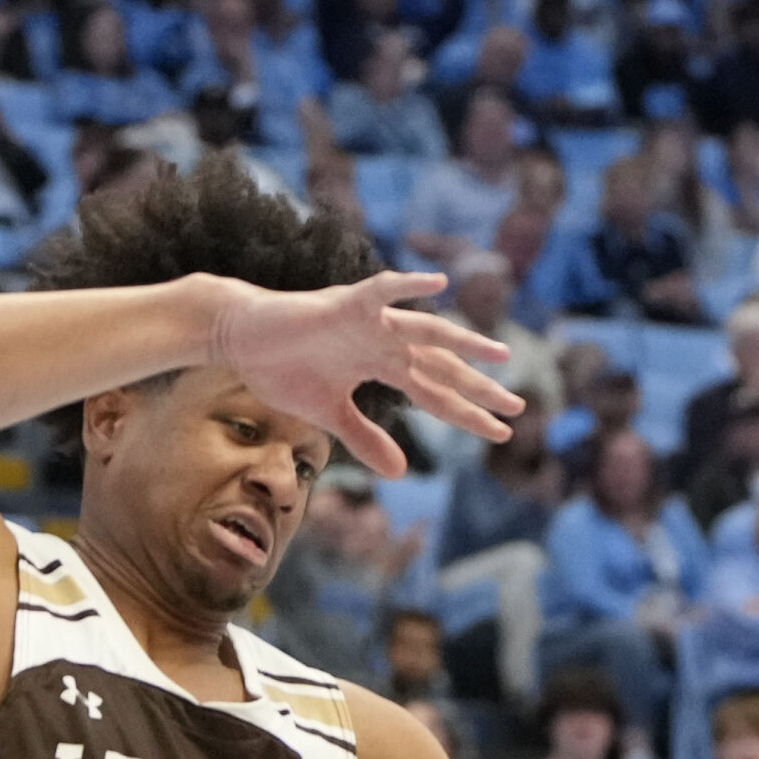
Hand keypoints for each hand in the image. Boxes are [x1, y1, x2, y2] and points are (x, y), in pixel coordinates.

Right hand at [207, 271, 519, 474]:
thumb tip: (401, 474)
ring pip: (424, 331)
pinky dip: (406, 287)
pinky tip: (437, 284)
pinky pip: (380, 292)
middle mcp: (385, 342)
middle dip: (478, 387)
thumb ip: (365, 438)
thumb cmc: (282, 370)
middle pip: (441, 365)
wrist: (241, 339)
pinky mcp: (343, 306)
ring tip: (499, 354)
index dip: (467, 413)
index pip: (435, 393)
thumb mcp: (329, 416)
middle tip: (517, 408)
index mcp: (383, 366)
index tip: (501, 433)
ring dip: (462, 342)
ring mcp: (367, 323)